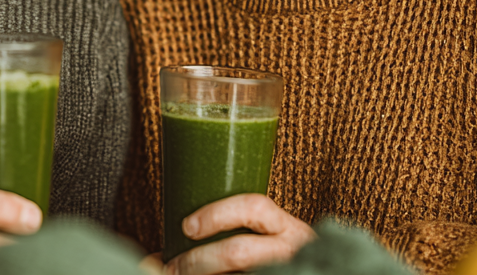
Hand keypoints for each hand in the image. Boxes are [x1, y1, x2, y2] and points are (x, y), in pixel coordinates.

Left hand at [166, 194, 314, 274]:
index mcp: (287, 228)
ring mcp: (287, 269)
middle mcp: (291, 250)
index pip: (254, 207)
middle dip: (198, 261)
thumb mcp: (270, 237)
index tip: (187, 227)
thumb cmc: (281, 257)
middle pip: (239, 251)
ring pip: (241, 274)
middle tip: (173, 267)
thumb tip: (156, 255)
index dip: (217, 214)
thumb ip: (234, 232)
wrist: (320, 274)